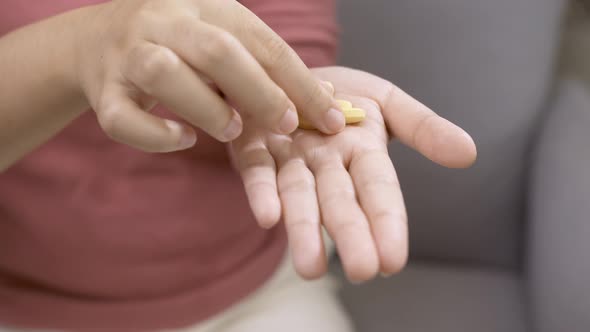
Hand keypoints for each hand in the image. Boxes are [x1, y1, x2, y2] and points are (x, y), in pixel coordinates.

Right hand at [73, 0, 343, 151]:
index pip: (263, 41)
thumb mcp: (222, 39)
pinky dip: (157, 137)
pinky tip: (184, 140)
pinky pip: (124, 118)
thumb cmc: (178, 45)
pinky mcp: (102, 91)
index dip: (301, 82)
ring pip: (163, 75)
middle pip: (216, 51)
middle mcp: (164, 21)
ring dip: (207, 109)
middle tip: (287, 126)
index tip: (332, 118)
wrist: (94, 39)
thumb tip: (324, 96)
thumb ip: (266, 65)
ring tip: (233, 130)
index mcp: (204, 4)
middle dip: (260, 93)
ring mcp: (127, 54)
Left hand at [231, 67, 475, 281]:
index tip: (393, 260)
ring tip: (311, 268)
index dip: (387, 221)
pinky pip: (257, 172)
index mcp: (361, 151)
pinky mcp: (254, 149)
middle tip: (362, 270)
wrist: (288, 77)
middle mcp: (325, 162)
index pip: (379, 189)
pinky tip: (268, 216)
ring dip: (304, 229)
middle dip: (351, 234)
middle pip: (340, 201)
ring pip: (298, 196)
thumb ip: (423, 128)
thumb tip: (469, 154)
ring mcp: (288, 158)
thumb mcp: (387, 101)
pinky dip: (262, 193)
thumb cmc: (340, 94)